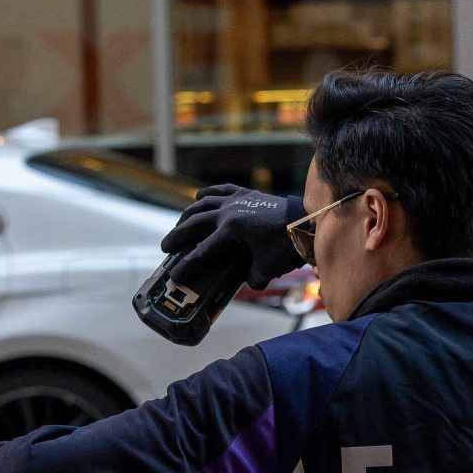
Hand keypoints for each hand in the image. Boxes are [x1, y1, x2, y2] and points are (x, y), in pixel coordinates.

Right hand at [160, 185, 305, 288]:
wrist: (307, 221)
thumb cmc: (288, 245)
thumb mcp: (268, 268)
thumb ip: (254, 278)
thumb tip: (249, 282)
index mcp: (231, 230)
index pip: (202, 251)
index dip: (187, 265)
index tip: (175, 275)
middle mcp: (229, 212)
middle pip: (194, 224)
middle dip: (178, 237)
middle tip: (165, 248)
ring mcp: (237, 200)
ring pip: (203, 204)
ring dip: (188, 215)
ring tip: (179, 226)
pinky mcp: (246, 194)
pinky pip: (221, 190)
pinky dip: (208, 194)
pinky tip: (200, 198)